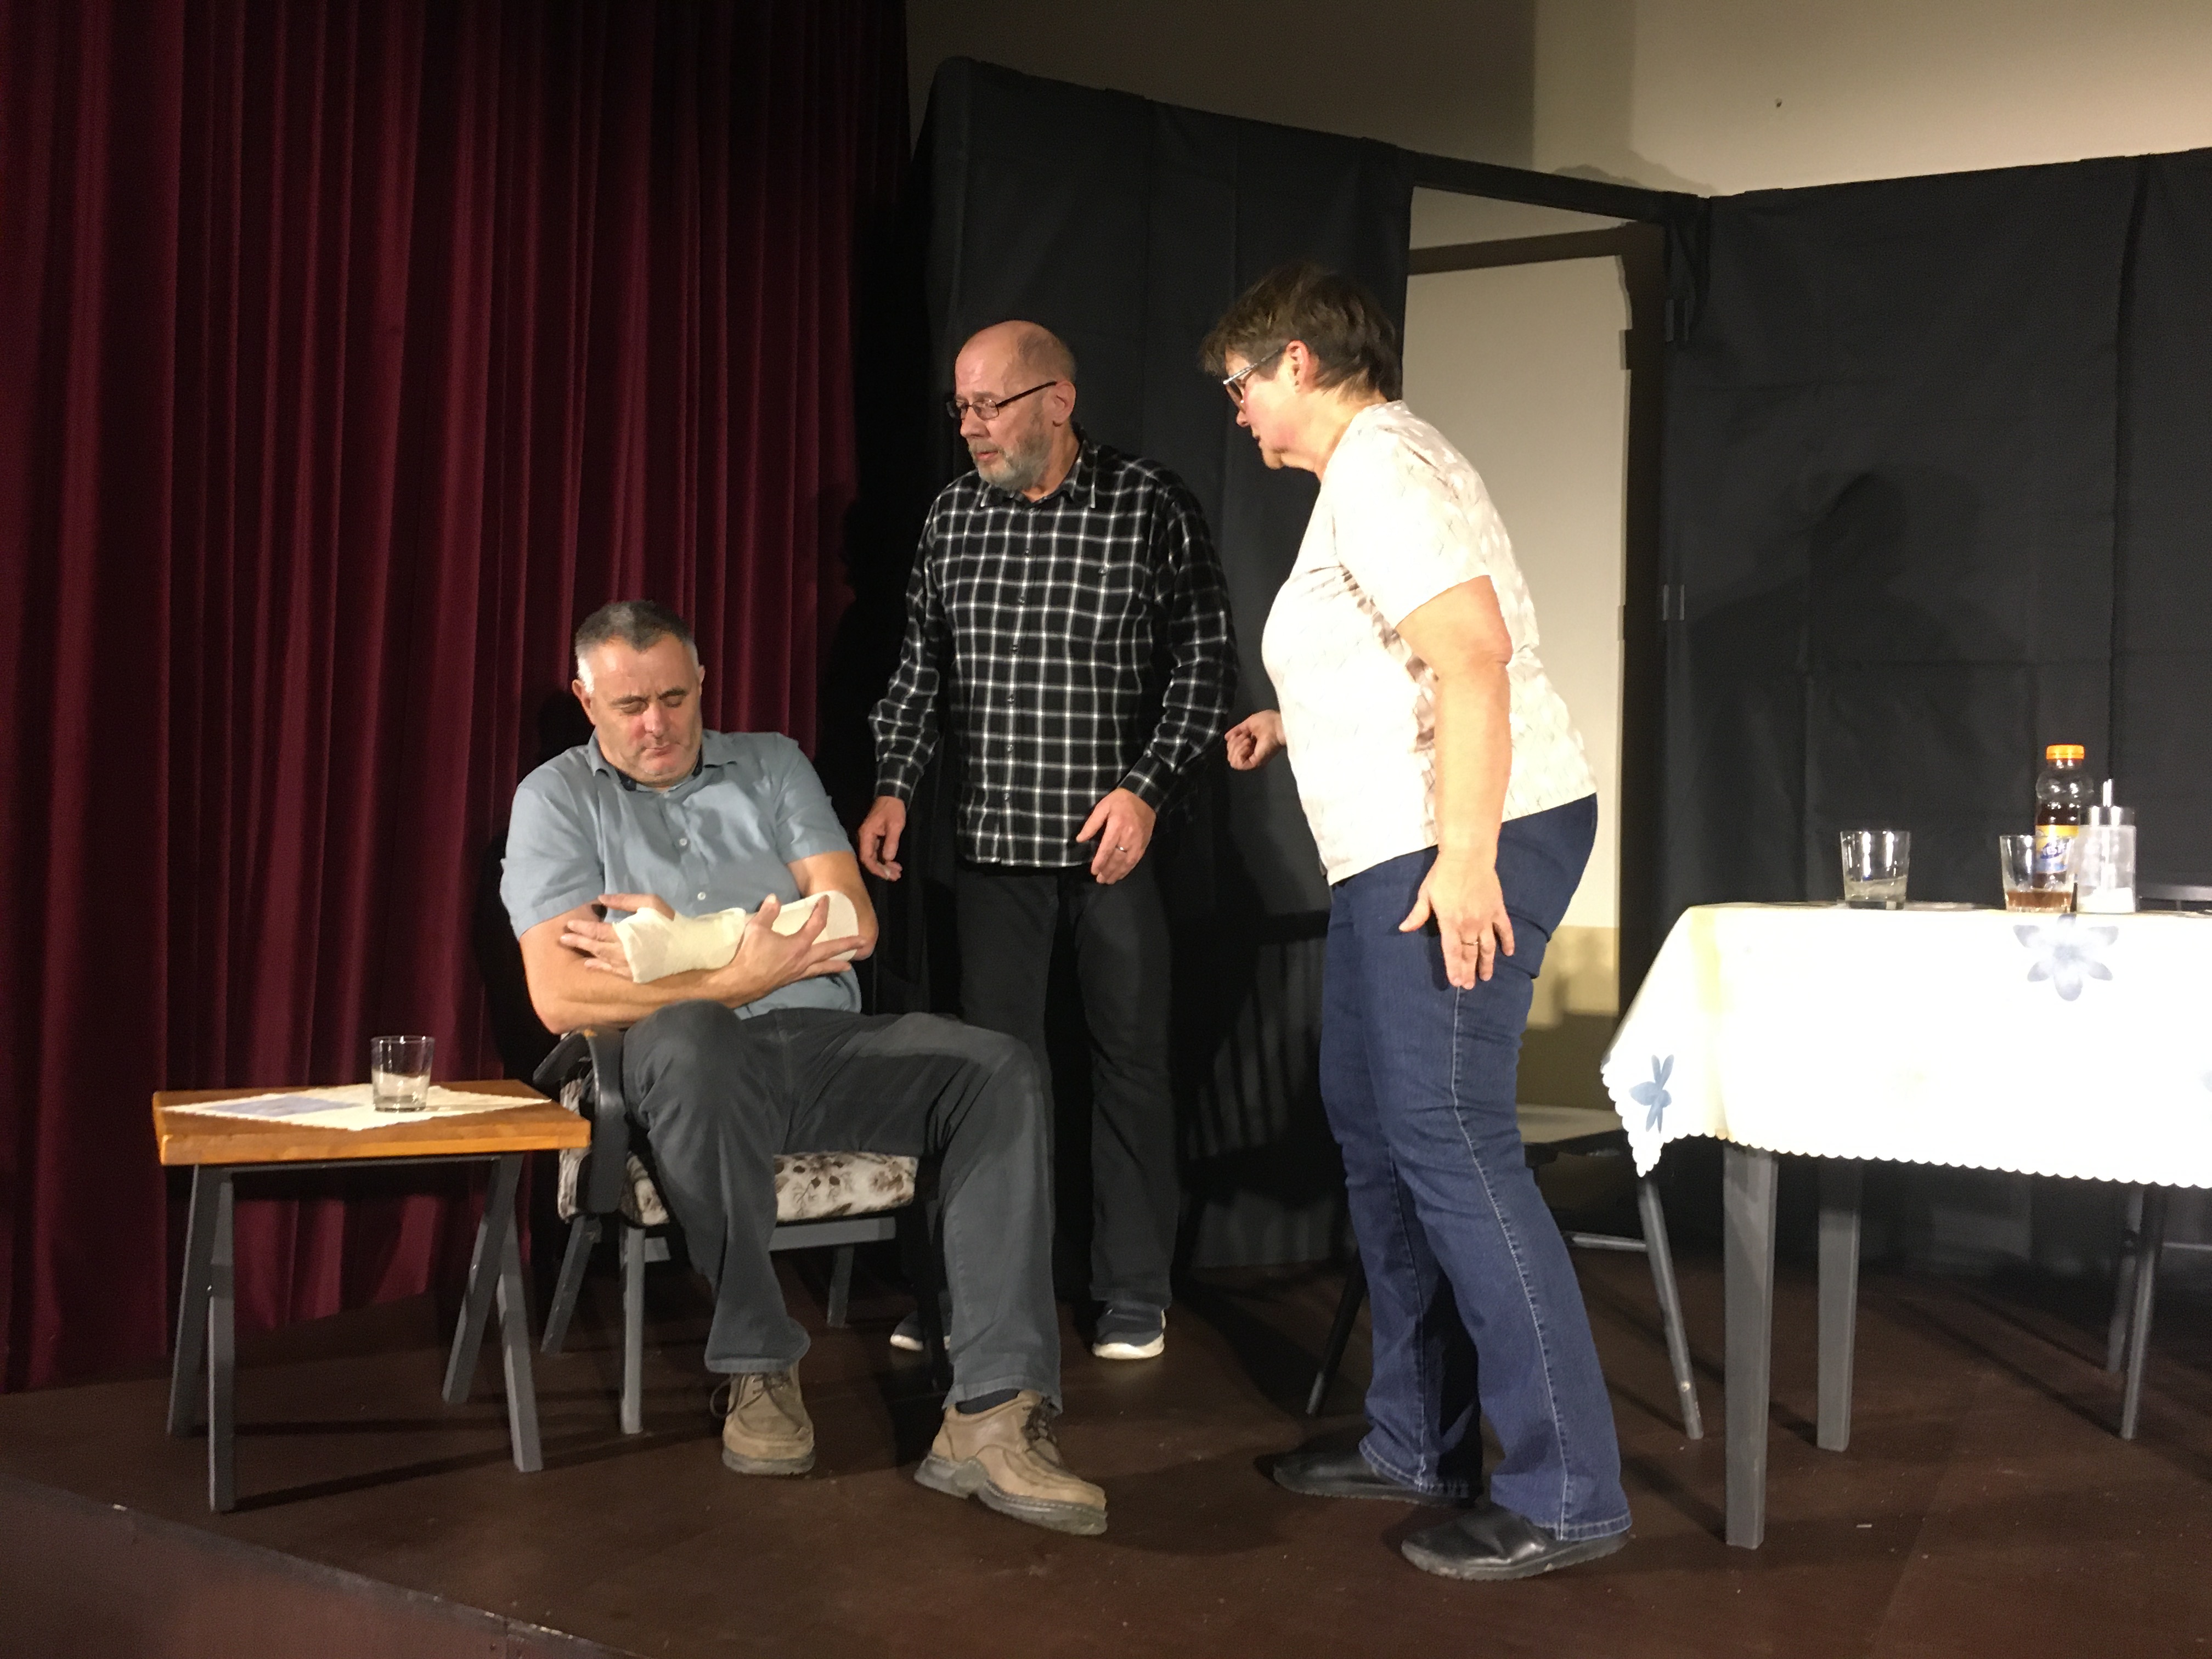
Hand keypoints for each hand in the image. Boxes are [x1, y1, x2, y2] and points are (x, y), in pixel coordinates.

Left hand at [560, 892, 675, 978]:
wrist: (689, 947)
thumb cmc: (669, 922)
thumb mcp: (649, 903)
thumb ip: (624, 900)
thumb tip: (601, 899)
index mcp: (623, 934)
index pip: (595, 931)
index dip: (581, 927)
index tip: (569, 924)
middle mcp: (620, 952)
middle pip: (593, 946)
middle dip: (577, 941)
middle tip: (562, 938)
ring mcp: (626, 966)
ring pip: (600, 959)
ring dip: (585, 953)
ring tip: (572, 947)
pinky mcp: (633, 974)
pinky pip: (610, 971)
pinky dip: (598, 967)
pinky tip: (589, 964)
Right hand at [715, 894, 861, 1000]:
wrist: (741, 982)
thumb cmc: (750, 955)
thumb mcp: (757, 928)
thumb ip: (768, 912)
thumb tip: (774, 897)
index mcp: (799, 945)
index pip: (816, 924)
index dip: (822, 910)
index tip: (826, 900)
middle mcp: (804, 959)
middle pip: (830, 950)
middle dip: (848, 944)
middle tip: (863, 941)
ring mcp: (799, 971)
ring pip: (823, 967)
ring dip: (837, 964)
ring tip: (849, 965)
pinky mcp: (791, 980)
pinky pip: (811, 974)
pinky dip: (820, 972)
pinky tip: (819, 971)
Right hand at [857, 795, 907, 879]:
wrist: (893, 795)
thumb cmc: (893, 808)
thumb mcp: (895, 825)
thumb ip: (891, 842)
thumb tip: (887, 859)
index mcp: (866, 835)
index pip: (866, 857)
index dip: (875, 868)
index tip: (887, 875)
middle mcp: (865, 837)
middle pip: (870, 859)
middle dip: (882, 869)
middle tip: (896, 876)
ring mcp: (870, 837)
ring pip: (875, 856)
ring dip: (885, 866)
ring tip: (897, 872)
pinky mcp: (876, 837)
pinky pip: (878, 851)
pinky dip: (886, 858)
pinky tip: (895, 864)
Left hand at [1077, 787, 1155, 884]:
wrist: (1144, 796)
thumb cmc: (1120, 800)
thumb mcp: (1103, 806)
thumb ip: (1092, 823)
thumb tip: (1080, 839)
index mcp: (1117, 826)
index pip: (1107, 849)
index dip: (1100, 862)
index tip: (1094, 871)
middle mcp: (1128, 836)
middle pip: (1117, 858)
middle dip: (1107, 871)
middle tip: (1099, 880)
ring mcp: (1138, 842)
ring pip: (1127, 862)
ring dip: (1117, 873)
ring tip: (1108, 881)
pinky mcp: (1144, 844)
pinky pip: (1135, 860)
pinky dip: (1127, 869)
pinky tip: (1121, 875)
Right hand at [1225, 710, 1285, 770]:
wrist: (1277, 725)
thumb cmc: (1268, 722)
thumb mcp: (1248, 723)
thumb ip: (1237, 730)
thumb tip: (1226, 737)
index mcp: (1249, 745)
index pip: (1231, 749)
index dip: (1232, 741)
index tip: (1241, 733)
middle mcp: (1250, 754)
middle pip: (1230, 755)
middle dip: (1234, 743)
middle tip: (1246, 736)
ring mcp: (1252, 759)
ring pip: (1232, 760)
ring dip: (1237, 747)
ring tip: (1248, 740)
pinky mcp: (1255, 762)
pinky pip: (1238, 764)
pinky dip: (1239, 752)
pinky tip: (1247, 744)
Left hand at [1399, 853, 1514, 989]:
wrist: (1468, 856)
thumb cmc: (1443, 874)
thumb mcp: (1426, 894)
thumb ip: (1417, 914)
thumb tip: (1403, 928)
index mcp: (1450, 923)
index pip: (1452, 952)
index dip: (1454, 969)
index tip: (1457, 983)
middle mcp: (1469, 925)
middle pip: (1469, 953)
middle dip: (1469, 971)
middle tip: (1470, 986)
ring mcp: (1486, 918)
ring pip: (1487, 946)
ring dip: (1487, 963)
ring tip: (1487, 977)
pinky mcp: (1497, 909)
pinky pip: (1504, 930)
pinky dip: (1507, 942)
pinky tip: (1509, 953)